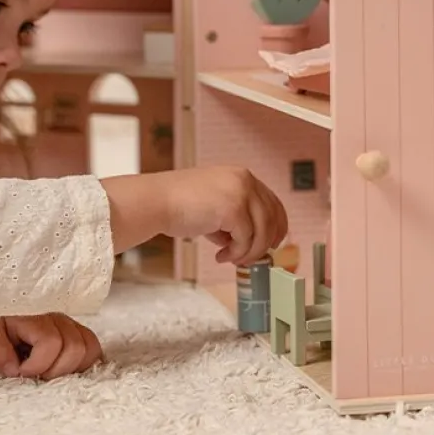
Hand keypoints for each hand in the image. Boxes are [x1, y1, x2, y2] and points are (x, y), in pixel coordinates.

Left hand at [0, 313, 103, 379]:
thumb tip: (14, 370)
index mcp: (34, 314)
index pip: (51, 343)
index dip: (37, 365)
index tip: (19, 371)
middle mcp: (57, 316)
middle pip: (75, 347)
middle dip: (55, 370)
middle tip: (36, 375)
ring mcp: (70, 322)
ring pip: (89, 348)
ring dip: (70, 368)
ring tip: (49, 371)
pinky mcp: (77, 330)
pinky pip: (93, 347)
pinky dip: (82, 362)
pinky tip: (62, 367)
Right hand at [101, 166, 286, 266]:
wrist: (156, 201)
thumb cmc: (178, 204)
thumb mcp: (214, 205)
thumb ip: (234, 218)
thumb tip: (249, 243)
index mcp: (241, 175)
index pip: (273, 202)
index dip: (277, 226)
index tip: (273, 243)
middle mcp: (245, 180)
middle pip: (272, 218)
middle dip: (264, 243)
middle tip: (250, 258)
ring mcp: (240, 193)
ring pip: (262, 232)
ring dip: (248, 251)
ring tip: (231, 259)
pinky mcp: (233, 209)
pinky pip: (245, 240)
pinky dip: (236, 253)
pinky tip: (220, 256)